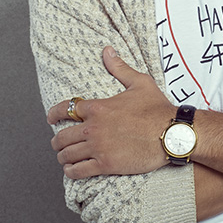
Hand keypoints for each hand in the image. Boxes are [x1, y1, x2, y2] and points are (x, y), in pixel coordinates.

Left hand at [48, 47, 174, 178]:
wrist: (172, 133)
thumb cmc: (158, 109)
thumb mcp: (140, 82)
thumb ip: (120, 68)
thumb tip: (108, 51)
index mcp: (98, 107)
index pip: (66, 109)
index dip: (54, 114)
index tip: (51, 118)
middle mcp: (93, 127)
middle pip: (62, 136)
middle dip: (57, 140)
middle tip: (58, 143)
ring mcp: (98, 147)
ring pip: (67, 155)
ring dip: (63, 156)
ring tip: (64, 157)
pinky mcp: (105, 165)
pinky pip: (78, 171)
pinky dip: (71, 171)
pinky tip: (72, 170)